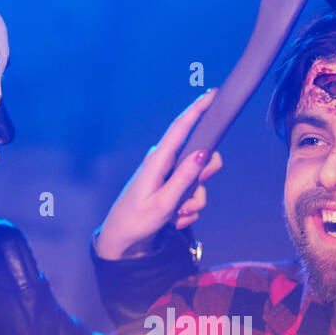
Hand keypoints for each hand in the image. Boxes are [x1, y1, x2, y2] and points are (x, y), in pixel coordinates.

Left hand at [95, 90, 224, 259]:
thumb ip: (185, 178)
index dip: (197, 109)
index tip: (213, 93)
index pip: (181, 127)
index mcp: (158, 161)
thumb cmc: (137, 221)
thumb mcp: (164, 203)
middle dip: (204, 178)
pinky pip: (192, 193)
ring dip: (194, 201)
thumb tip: (203, 153)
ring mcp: (168, 175)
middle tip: (192, 199)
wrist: (122, 241)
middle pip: (200, 155)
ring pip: (199, 180)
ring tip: (177, 216)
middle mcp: (164, 163)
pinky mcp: (170, 188)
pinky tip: (175, 220)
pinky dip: (188, 209)